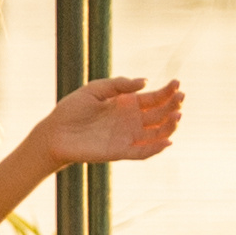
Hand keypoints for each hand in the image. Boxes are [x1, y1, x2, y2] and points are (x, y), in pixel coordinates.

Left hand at [22, 72, 185, 174]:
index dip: (167, 91)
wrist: (55, 132)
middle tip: (180, 98)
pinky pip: (143, 152)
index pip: (154, 98)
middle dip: (172, 106)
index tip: (177, 83)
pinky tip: (167, 141)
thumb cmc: (72, 109)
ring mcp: (128, 136)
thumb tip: (144, 82)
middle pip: (160, 114)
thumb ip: (119, 85)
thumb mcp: (95, 89)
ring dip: (170, 126)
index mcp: (127, 103)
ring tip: (177, 116)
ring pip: (156, 133)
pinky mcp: (120, 152)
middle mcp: (131, 120)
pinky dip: (156, 149)